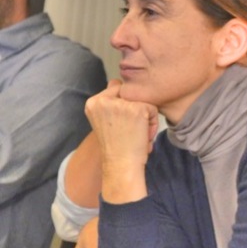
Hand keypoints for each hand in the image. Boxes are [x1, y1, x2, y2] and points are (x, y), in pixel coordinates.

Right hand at [85, 80, 157, 201]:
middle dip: (135, 110)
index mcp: (92, 102)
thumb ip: (109, 103)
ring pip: (142, 100)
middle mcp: (102, 100)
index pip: (115, 89)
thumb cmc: (117, 147)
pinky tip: (144, 136)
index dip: (124, 106)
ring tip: (137, 134)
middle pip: (130, 92)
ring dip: (145, 117)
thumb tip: (115, 81)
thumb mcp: (104, 121)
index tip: (121, 126)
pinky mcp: (137, 108)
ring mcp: (120, 104)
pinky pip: (153, 108)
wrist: (121, 166)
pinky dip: (153, 123)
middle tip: (130, 131)